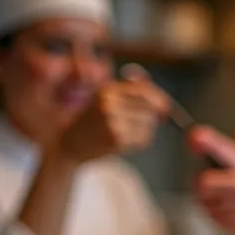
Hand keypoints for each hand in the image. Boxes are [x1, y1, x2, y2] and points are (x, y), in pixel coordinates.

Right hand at [55, 65, 169, 163]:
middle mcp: (110, 104)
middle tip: (141, 121)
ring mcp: (114, 122)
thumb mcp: (105, 98)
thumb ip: (130, 91)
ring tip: (127, 130)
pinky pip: (144, 138)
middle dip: (152, 114)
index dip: (157, 97)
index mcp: (106, 90)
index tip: (165, 106)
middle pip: (149, 107)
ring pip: (148, 123)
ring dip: (145, 128)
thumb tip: (164, 100)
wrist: (69, 144)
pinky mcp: (118, 140)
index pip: (142, 90)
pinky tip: (125, 140)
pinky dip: (141, 139)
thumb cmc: (90, 120)